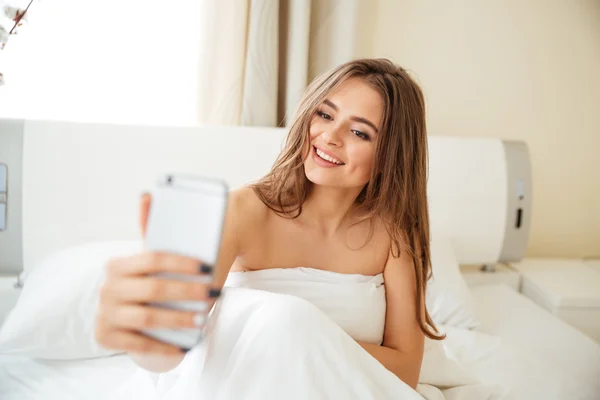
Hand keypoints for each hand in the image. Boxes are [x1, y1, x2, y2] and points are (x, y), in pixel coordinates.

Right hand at [95, 193, 219, 355]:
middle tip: (212, 294)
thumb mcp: (147, 261)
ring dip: (179, 319)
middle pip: (154, 289)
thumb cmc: (145, 284)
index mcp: (116, 265)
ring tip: (203, 318)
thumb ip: (149, 230)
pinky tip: (183, 345)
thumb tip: (147, 194)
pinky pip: (137, 343)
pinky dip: (162, 346)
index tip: (206, 267)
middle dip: (187, 292)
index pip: (152, 258)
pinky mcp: (105, 337)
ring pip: (148, 317)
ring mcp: (104, 314)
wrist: (123, 319)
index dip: (181, 263)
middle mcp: (106, 288)